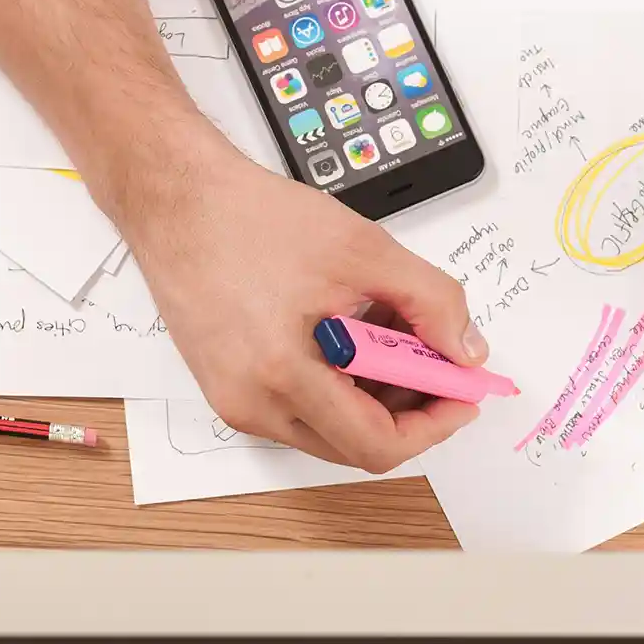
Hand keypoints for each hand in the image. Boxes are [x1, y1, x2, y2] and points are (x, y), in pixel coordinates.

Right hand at [114, 133, 486, 472]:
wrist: (176, 199)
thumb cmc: (250, 217)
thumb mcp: (363, 249)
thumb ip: (431, 301)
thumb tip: (467, 352)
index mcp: (282, 375)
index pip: (376, 445)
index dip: (433, 426)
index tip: (462, 393)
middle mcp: (252, 404)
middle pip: (354, 444)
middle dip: (408, 408)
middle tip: (436, 359)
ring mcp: (234, 400)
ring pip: (328, 428)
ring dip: (373, 393)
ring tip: (390, 330)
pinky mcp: (225, 386)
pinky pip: (298, 408)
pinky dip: (338, 382)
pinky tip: (351, 330)